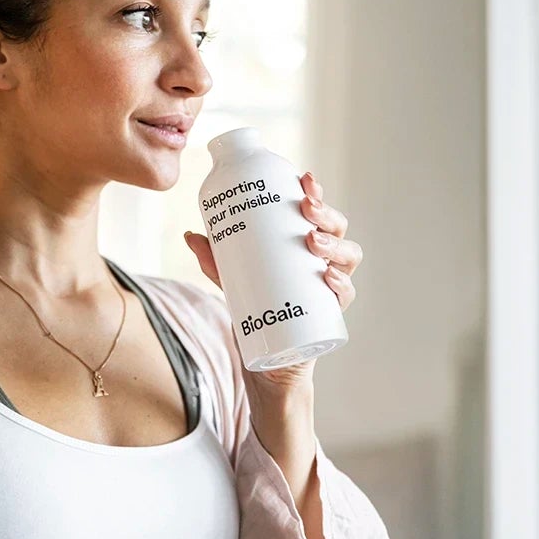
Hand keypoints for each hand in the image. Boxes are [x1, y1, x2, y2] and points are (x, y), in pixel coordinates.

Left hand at [183, 171, 361, 393]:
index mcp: (305, 243)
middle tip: (306, 209)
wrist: (266, 359)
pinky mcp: (330, 313)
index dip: (316, 192)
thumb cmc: (256, 309)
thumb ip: (214, 260)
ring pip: (348, 257)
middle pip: (337, 228)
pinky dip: (342, 284)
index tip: (305, 179)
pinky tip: (329, 277)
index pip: (317, 211)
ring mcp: (330, 286)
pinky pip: (345, 295)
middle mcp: (324, 260)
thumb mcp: (232, 280)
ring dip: (335, 244)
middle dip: (326, 214)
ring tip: (313, 241)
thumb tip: (190, 235)